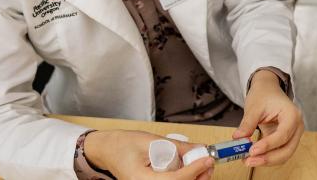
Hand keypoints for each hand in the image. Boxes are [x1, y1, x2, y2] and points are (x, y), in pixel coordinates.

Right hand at [84, 129, 214, 178]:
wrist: (108, 150)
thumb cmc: (122, 145)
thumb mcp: (151, 140)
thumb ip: (177, 147)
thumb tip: (199, 149)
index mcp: (140, 179)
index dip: (193, 171)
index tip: (207, 160)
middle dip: (196, 177)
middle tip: (208, 163)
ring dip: (192, 179)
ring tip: (202, 165)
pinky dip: (184, 178)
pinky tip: (191, 170)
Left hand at [233, 70, 303, 166]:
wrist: (268, 90)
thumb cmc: (264, 95)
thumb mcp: (254, 107)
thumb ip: (247, 124)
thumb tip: (238, 139)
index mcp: (292, 115)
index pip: (283, 134)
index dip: (268, 145)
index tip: (252, 150)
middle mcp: (297, 127)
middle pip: (287, 150)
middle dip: (268, 158)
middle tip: (249, 160)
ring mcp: (293, 135)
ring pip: (284, 155)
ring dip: (267, 160)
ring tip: (248, 160)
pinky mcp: (285, 140)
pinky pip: (278, 153)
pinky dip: (266, 157)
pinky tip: (252, 157)